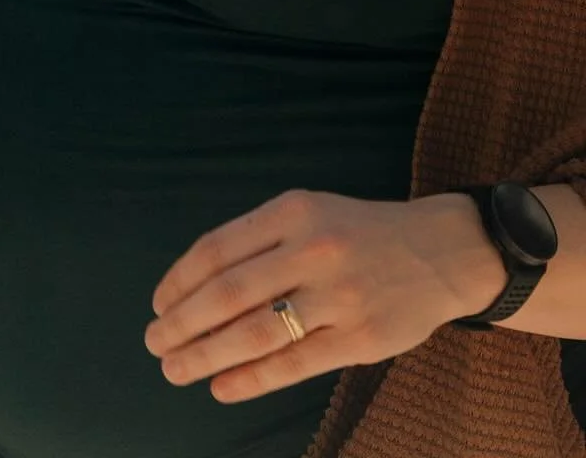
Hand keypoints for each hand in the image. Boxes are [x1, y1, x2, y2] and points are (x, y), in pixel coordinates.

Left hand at [144, 189, 505, 403]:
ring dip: (207, 355)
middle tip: (154, 342)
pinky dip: (251, 378)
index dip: (179, 281)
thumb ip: (259, 240)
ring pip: (256, 331)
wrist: (442, 251)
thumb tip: (194, 286)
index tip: (158, 304)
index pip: (217, 249)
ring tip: (177, 368)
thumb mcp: (308, 212)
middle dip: (182, 322)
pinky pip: (294, 364)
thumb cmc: (358, 233)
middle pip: (228, 292)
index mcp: (292, 211)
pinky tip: (222, 386)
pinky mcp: (362, 338)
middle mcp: (312, 249)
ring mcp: (339, 296)